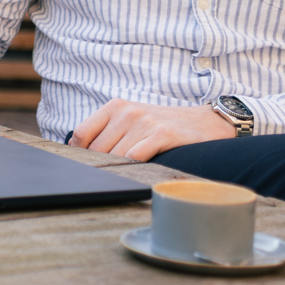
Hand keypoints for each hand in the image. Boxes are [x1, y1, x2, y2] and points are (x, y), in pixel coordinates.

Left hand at [67, 98, 233, 160]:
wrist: (205, 123)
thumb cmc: (163, 126)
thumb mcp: (132, 120)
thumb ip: (108, 132)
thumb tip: (81, 155)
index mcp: (115, 106)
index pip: (81, 133)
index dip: (79, 154)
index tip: (85, 167)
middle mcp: (127, 112)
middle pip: (97, 149)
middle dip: (100, 166)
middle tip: (106, 178)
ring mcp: (144, 122)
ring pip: (116, 156)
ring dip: (118, 170)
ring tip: (125, 176)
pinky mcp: (161, 134)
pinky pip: (136, 158)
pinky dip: (133, 170)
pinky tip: (138, 175)